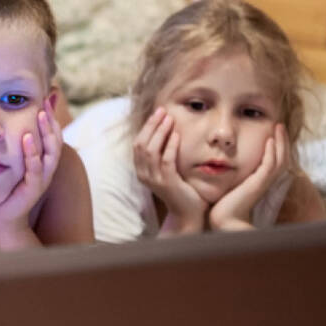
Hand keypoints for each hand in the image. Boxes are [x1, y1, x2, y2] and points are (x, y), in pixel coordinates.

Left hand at [0, 105, 60, 247]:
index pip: (52, 134)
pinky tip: (26, 139)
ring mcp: (41, 179)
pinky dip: (32, 153)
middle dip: (51, 119)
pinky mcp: (33, 188)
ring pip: (49, 152)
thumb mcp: (12, 165)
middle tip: (46, 101)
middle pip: (55, 139)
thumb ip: (14, 147)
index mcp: (43, 162)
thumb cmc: (6, 191)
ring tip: (41, 114)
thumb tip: (11, 124)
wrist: (2, 220)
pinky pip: (35, 168)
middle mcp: (46, 169)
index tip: (46, 97)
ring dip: (45, 132)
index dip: (51, 116)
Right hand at [133, 107, 205, 233]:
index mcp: (141, 170)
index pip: (138, 144)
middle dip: (152, 125)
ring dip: (160, 132)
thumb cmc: (181, 190)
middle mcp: (143, 175)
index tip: (158, 113)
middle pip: (141, 144)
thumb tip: (169, 130)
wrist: (188, 214)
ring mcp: (154, 180)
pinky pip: (165, 160)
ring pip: (151, 150)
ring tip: (169, 119)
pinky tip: (177, 135)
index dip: (147, 127)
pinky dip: (170, 146)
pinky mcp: (166, 183)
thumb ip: (163, 154)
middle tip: (163, 111)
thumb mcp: (167, 170)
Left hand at [209, 123, 288, 231]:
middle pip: (282, 158)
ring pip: (280, 159)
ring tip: (278, 127)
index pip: (275, 160)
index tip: (273, 132)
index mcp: (261, 181)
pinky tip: (269, 141)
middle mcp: (266, 181)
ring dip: (280, 142)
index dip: (277, 147)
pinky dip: (271, 152)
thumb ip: (233, 175)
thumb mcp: (231, 184)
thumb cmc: (223, 205)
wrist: (224, 221)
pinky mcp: (258, 184)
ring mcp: (264, 183)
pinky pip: (269, 166)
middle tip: (279, 125)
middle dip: (282, 141)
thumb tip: (223, 163)